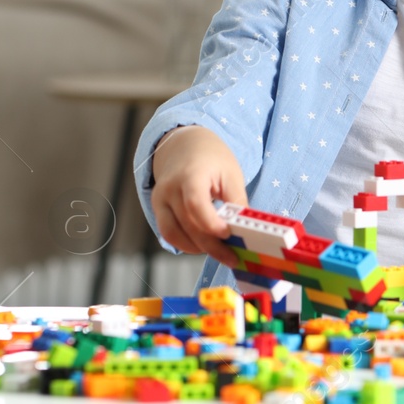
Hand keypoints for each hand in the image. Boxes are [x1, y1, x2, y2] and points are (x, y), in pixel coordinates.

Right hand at [148, 126, 246, 266]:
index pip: (195, 204)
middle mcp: (169, 188)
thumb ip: (236, 202)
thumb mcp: (231, 174)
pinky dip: (186, 244)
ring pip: (174, 234)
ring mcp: (160, 200)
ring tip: (220, 253)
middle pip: (187, 225)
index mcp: (190, 174)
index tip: (229, 235)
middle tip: (232, 258)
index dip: (212, 224)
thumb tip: (245, 231)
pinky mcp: (158, 209)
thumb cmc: (212, 159)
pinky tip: (204, 246)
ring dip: (198, 248)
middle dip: (211, 246)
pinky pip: (169, 234)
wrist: (185, 145)